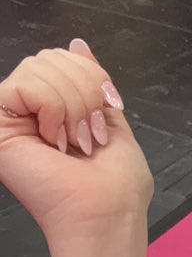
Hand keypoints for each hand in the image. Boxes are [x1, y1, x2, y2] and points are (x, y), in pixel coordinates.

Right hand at [0, 39, 152, 251]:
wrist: (105, 213)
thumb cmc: (115, 184)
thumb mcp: (111, 118)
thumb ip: (92, 81)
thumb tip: (77, 44)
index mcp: (52, 109)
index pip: (62, 58)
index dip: (92, 76)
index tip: (107, 112)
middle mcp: (27, 112)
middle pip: (50, 56)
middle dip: (84, 90)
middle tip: (88, 134)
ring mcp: (10, 118)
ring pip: (39, 67)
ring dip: (71, 105)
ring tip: (73, 141)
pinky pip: (27, 85)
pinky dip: (54, 109)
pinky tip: (55, 140)